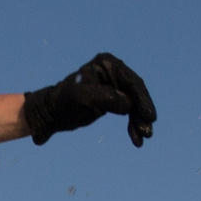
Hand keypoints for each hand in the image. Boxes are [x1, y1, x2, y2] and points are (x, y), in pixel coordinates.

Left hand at [21, 53, 156, 147]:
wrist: (51, 114)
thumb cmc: (63, 101)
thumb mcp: (83, 97)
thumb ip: (106, 98)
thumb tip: (128, 105)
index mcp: (107, 63)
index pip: (130, 81)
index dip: (142, 99)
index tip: (149, 116)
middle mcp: (113, 71)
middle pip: (136, 93)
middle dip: (142, 112)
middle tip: (147, 131)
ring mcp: (114, 85)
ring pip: (134, 104)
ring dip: (139, 121)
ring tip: (143, 137)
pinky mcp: (114, 99)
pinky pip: (129, 111)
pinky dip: (132, 124)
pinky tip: (136, 137)